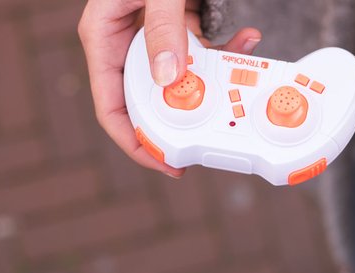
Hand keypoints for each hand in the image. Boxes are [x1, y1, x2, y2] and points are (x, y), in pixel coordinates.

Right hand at [78, 0, 260, 175]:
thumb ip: (162, 27)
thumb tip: (170, 80)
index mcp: (106, 37)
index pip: (112, 108)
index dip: (137, 143)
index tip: (167, 163)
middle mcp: (126, 44)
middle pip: (147, 105)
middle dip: (180, 126)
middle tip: (211, 140)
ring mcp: (153, 39)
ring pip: (180, 85)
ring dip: (213, 91)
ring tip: (241, 92)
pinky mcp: (178, 31)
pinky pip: (200, 56)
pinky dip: (226, 53)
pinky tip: (249, 40)